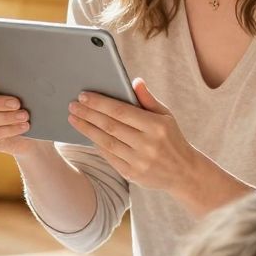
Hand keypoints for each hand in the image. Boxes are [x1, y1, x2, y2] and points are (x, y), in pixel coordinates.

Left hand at [68, 79, 202, 199]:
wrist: (183, 172)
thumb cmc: (171, 138)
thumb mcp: (165, 116)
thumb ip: (148, 99)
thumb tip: (135, 81)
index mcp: (156, 126)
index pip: (121, 111)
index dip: (100, 103)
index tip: (83, 95)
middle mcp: (147, 144)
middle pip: (110, 126)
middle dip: (88, 114)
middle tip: (72, 105)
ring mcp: (139, 161)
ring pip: (106, 142)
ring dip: (87, 129)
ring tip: (74, 118)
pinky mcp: (132, 174)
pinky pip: (109, 157)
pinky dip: (96, 144)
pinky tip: (87, 134)